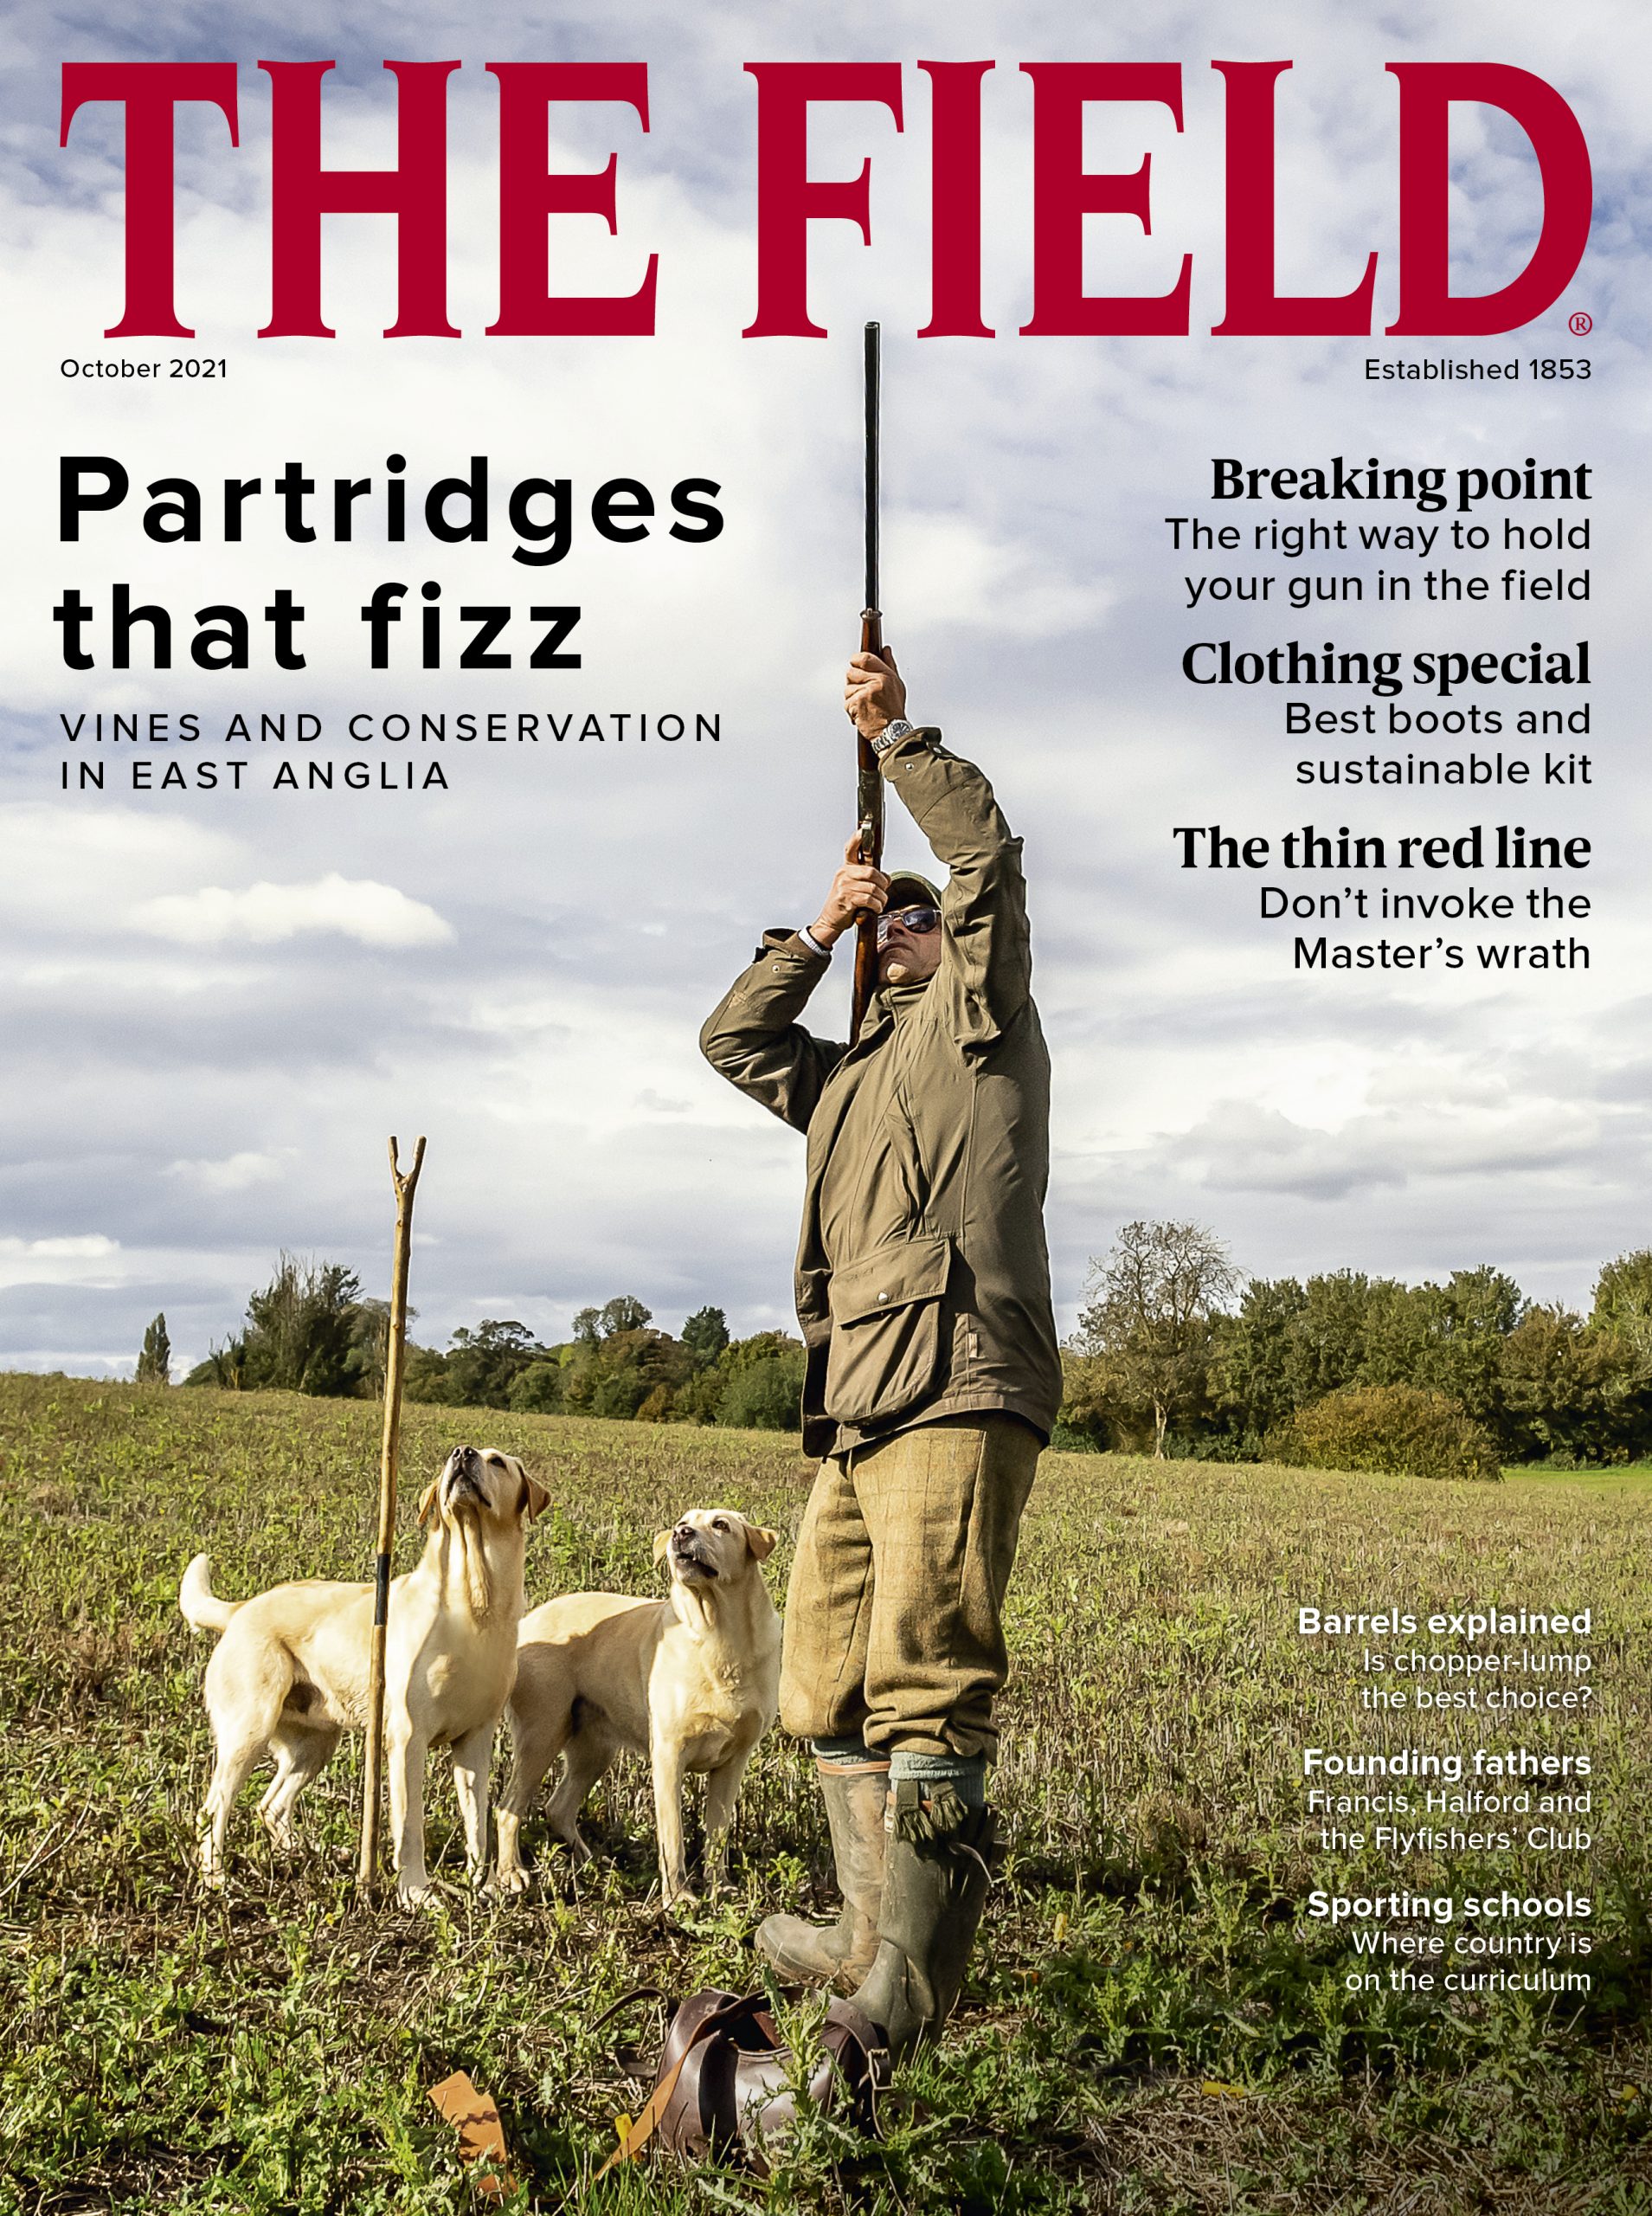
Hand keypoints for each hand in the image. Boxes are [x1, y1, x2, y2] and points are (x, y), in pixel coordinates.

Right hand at [809, 830, 889, 948]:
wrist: (830, 920)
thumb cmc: (844, 903)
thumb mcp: (853, 886)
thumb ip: (868, 879)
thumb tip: (886, 877)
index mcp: (846, 868)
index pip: (851, 849)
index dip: (857, 839)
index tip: (863, 830)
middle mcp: (844, 874)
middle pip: (871, 871)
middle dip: (882, 883)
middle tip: (883, 890)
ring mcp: (843, 887)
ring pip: (872, 888)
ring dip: (881, 898)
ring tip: (879, 903)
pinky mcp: (846, 900)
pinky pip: (868, 899)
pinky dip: (876, 906)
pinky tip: (874, 909)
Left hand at [844, 650, 905, 738]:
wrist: (892, 732)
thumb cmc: (893, 710)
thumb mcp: (897, 685)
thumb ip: (889, 665)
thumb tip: (886, 650)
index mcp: (886, 675)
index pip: (865, 658)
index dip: (856, 660)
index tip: (854, 663)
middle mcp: (876, 682)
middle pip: (851, 672)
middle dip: (853, 683)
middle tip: (862, 693)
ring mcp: (866, 692)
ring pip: (847, 689)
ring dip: (852, 698)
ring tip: (864, 706)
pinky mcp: (857, 703)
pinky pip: (846, 703)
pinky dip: (851, 710)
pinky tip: (862, 714)